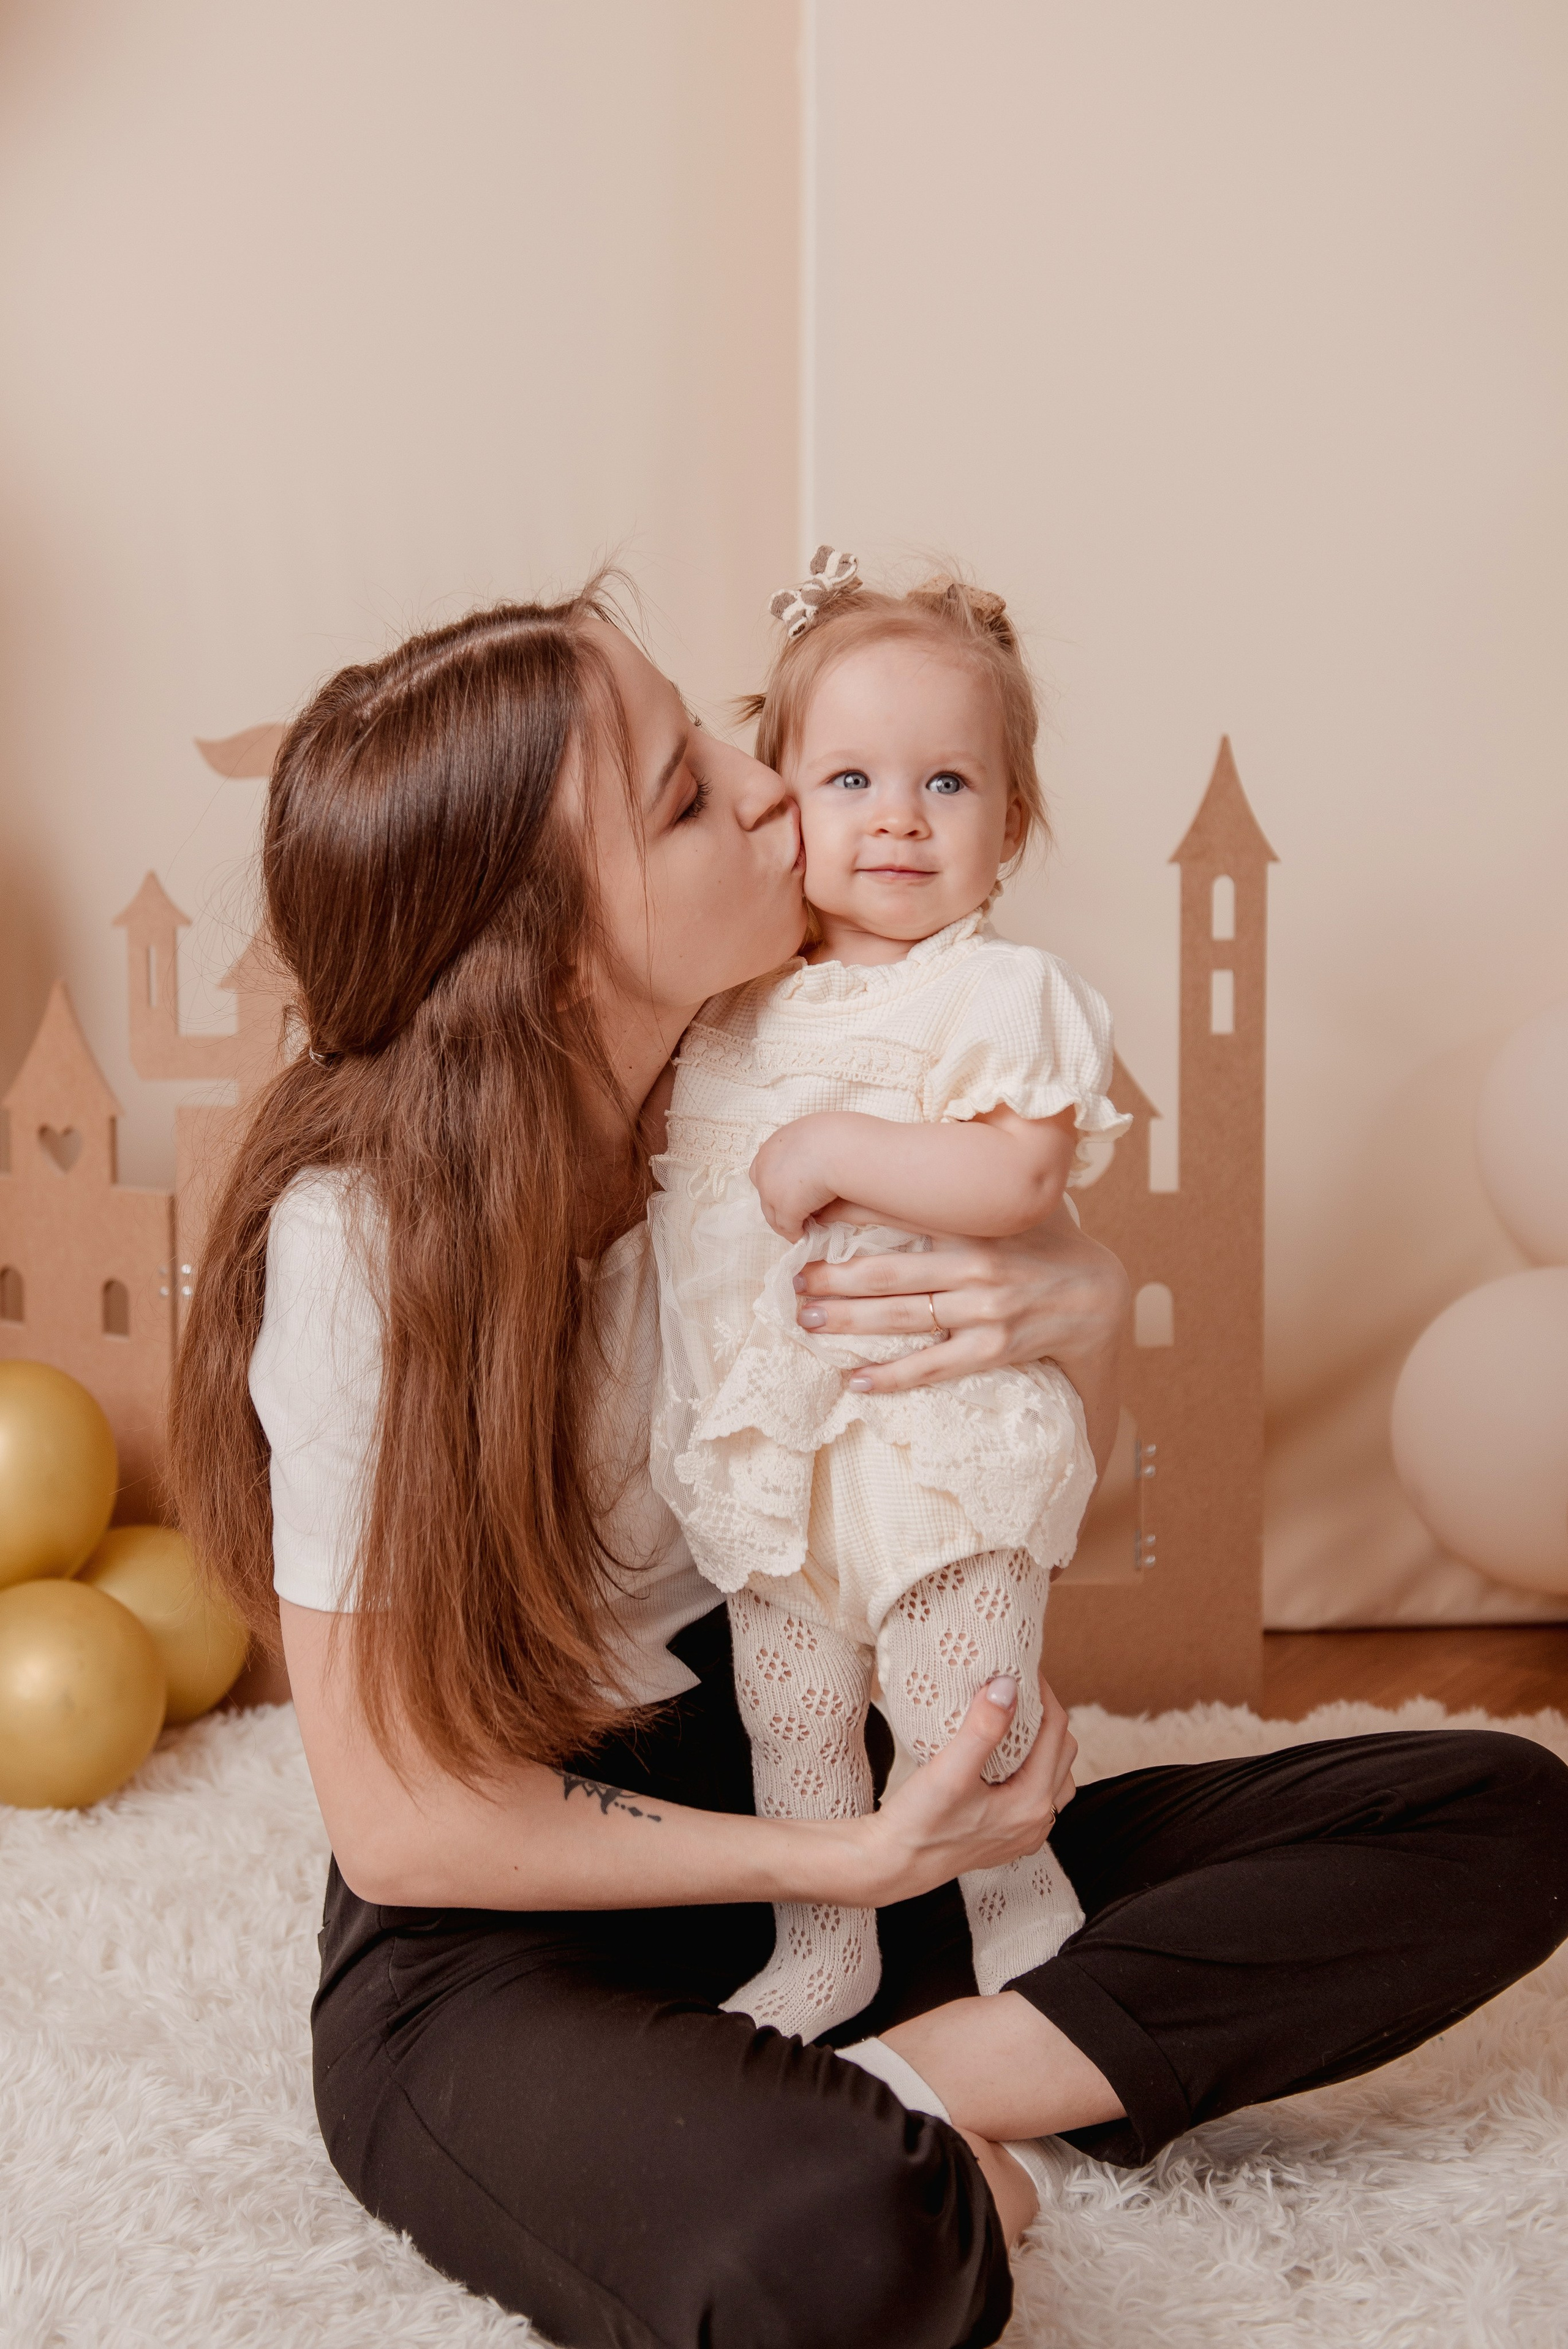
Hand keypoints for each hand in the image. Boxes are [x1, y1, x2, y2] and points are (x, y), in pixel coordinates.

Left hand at [750, 1117, 841, 1239]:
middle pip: (764, 1191)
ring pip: (772, 1213)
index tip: (793, 1189)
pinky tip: (807, 1237)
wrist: (840, 1145)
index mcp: (774, 1145)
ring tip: (803, 1227)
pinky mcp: (784, 1206)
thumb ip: (809, 1151)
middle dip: (778, 1201)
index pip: (762, 1168)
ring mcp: (771, 1188)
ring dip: (787, 1220)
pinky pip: (787, 1227)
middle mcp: (765, 1165)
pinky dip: (796, 1233)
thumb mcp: (817, 1137)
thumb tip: (809, 1171)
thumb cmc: (837, 1136)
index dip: (777, 1181)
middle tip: (798, 1210)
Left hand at [792, 1200, 1128, 1468]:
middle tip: (792, 1281)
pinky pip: (933, 1366)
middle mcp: (975, 1266)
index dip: (847, 1215)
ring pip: (902, 1318)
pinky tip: (855, 1380)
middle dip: (833, 1277)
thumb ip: (969, 1185)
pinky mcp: (993, 1350)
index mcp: (973, 1224)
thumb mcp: (1012, 1203)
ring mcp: (984, 1311)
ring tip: (807, 1320)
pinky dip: (892, 1376)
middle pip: (887, 1272)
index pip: (899, 1212)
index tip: (807, 1218)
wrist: (1098, 1296)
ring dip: (849, 1321)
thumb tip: (925, 1148)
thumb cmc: (1046, 1242)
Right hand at [860, 1672, 1077, 1907]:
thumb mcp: (949, 1770)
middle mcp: (1038, 1820)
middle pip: (1063, 1751)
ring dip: (1044, 1743)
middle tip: (1020, 1688)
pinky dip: (1033, 1766)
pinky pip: (1039, 1793)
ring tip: (1016, 1719)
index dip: (1044, 1693)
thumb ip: (983, 1728)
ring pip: (1056, 1774)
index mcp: (1032, 1802)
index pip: (1056, 1731)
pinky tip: (1005, 1757)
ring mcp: (1026, 1832)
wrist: (892, 1864)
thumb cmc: (918, 1822)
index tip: (1024, 1666)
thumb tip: (1009, 1685)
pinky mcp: (1009, 1836)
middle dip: (1047, 1715)